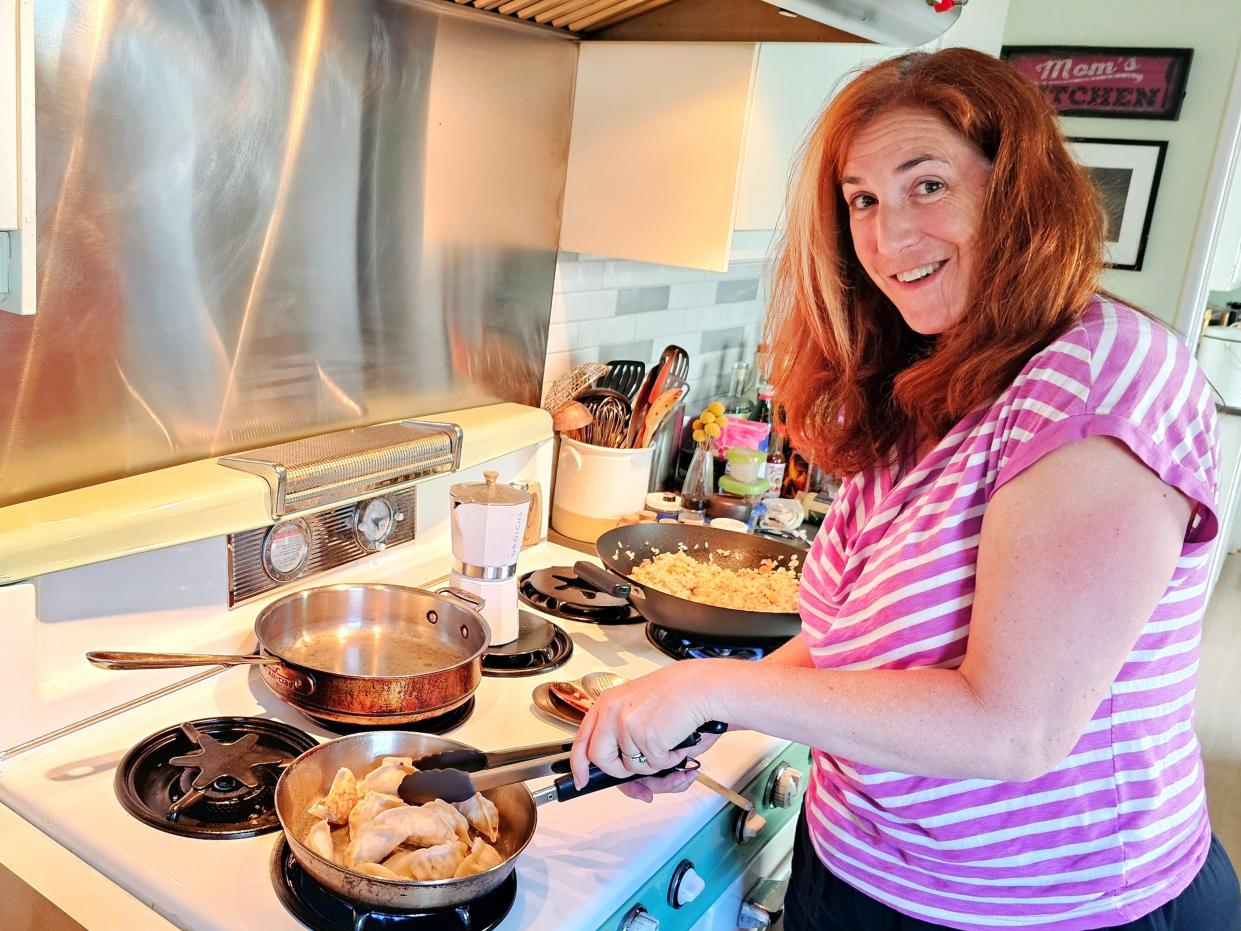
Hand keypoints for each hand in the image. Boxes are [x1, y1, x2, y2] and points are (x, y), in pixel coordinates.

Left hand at [569, 660, 723, 800]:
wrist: (702, 686)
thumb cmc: (679, 695)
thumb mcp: (639, 709)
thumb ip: (623, 737)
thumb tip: (625, 772)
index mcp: (608, 702)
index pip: (582, 739)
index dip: (579, 765)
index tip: (581, 778)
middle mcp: (612, 712)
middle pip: (600, 758)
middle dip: (620, 770)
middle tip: (641, 763)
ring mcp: (627, 725)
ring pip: (632, 766)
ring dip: (654, 761)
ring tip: (668, 738)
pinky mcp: (646, 738)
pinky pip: (656, 766)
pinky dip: (671, 759)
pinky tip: (677, 739)